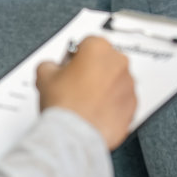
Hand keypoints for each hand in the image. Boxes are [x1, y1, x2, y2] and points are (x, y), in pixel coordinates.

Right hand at [35, 36, 136, 150]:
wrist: (76, 133)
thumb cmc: (65, 104)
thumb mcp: (44, 75)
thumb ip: (50, 64)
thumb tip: (51, 67)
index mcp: (98, 48)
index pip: (87, 43)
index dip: (76, 55)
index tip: (71, 65)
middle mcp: (118, 62)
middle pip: (104, 60)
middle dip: (93, 70)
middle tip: (77, 84)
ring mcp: (128, 84)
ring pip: (116, 80)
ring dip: (104, 87)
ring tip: (86, 101)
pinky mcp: (133, 105)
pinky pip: (122, 100)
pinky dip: (112, 105)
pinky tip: (96, 111)